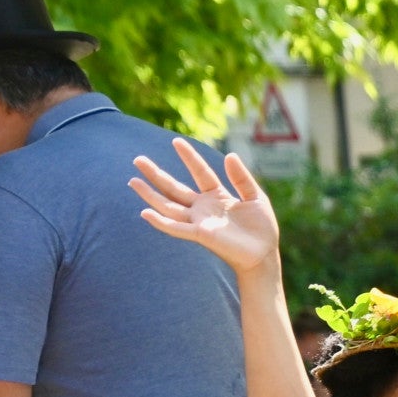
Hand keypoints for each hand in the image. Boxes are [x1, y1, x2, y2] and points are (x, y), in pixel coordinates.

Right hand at [129, 139, 279, 276]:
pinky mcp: (200, 235)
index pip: (200, 172)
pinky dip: (161, 221)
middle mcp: (203, 207)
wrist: (264, 255)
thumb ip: (241, 178)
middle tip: (138, 159)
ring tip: (133, 181)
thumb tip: (230, 155)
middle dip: (156, 174)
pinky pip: (176, 227)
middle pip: (174, 188)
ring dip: (150, 195)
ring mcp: (199, 221)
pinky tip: (145, 213)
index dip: (189, 157)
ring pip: (168, 206)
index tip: (177, 141)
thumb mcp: (255, 197)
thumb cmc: (262, 228)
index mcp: (217, 196)